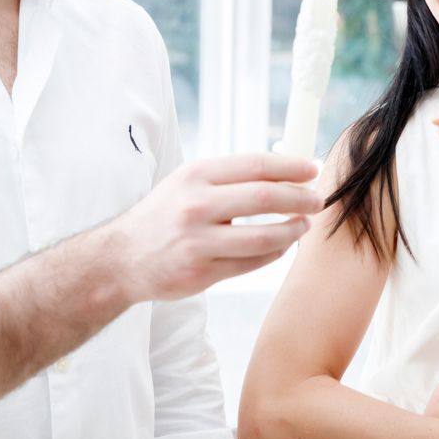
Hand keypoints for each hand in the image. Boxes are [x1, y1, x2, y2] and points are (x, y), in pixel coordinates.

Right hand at [105, 153, 322, 302]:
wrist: (121, 259)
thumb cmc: (163, 216)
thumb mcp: (185, 184)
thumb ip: (227, 178)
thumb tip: (282, 172)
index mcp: (195, 176)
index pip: (255, 165)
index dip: (290, 167)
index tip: (312, 170)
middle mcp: (195, 205)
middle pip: (265, 198)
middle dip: (300, 198)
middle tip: (317, 200)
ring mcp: (198, 241)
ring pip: (263, 237)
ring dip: (292, 230)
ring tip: (304, 225)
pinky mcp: (200, 273)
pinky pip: (251, 263)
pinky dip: (273, 253)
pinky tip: (282, 246)